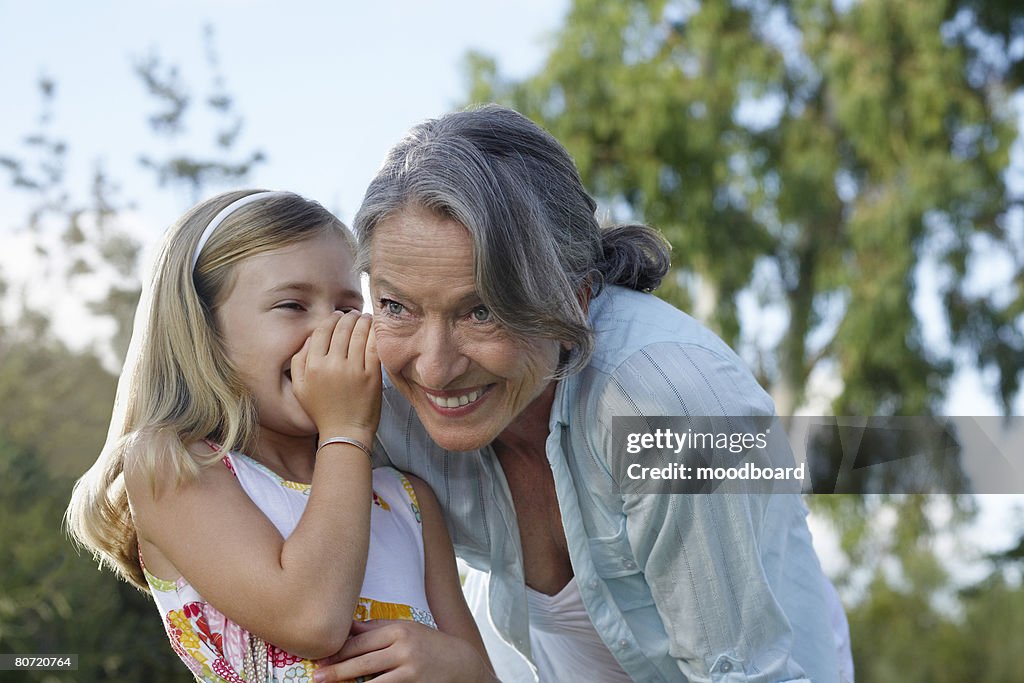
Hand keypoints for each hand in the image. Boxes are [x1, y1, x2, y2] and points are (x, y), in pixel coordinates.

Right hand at [291, 311, 380, 443]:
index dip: (331, 320)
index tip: (337, 316)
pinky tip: (375, 329)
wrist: (344, 433)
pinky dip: (374, 334)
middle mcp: (332, 366)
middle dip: (348, 317)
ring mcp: (353, 370)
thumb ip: (298, 361)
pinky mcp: (372, 376)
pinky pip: (373, 346)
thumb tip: (310, 338)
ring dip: (362, 321)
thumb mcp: (299, 388)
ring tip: (365, 318)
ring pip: (358, 334)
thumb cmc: (322, 411)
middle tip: (353, 314)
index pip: (322, 331)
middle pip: (341, 329)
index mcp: (313, 367)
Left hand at [313, 620, 495, 682]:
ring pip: (372, 682)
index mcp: (399, 630)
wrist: (462, 665)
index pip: (361, 641)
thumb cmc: (430, 646)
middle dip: (337, 671)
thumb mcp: (407, 631)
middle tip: (317, 678)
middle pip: (362, 662)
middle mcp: (404, 648)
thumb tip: (348, 627)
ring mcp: (411, 670)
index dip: (338, 652)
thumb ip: (377, 630)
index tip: (321, 658)